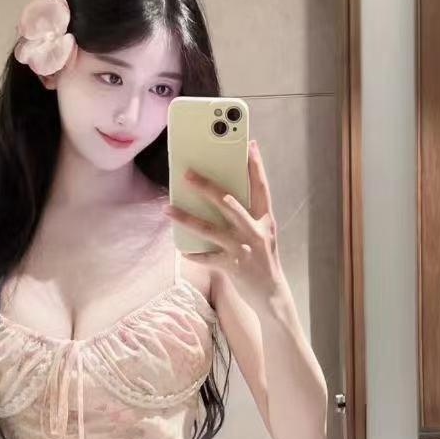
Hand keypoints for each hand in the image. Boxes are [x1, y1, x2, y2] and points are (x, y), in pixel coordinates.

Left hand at [163, 139, 284, 308]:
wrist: (272, 293)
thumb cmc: (263, 259)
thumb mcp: (263, 233)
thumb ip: (249, 215)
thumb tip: (223, 195)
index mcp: (265, 220)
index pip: (261, 187)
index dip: (256, 166)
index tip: (250, 144)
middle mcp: (254, 231)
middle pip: (228, 202)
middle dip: (206, 187)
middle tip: (187, 173)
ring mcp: (242, 249)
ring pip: (209, 228)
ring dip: (186, 217)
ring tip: (167, 208)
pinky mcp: (231, 266)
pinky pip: (206, 257)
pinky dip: (193, 254)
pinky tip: (182, 250)